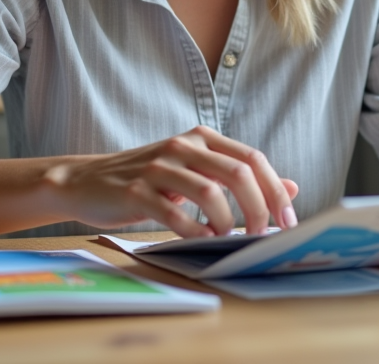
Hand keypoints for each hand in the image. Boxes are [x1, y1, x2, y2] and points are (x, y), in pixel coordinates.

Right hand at [42, 126, 298, 237]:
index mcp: (202, 138)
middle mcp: (183, 146)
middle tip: (262, 235)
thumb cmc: (147, 180)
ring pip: (210, 192)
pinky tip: (199, 241)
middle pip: (238, 173)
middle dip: (259, 208)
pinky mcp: (136, 191)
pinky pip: (174, 213)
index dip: (275, 190)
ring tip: (227, 238)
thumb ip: (239, 177)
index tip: (287, 221)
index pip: (252, 159)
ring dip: (227, 222)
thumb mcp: (195, 172)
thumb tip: (292, 188)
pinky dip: (193, 231)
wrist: (85, 181)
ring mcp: (159, 167)